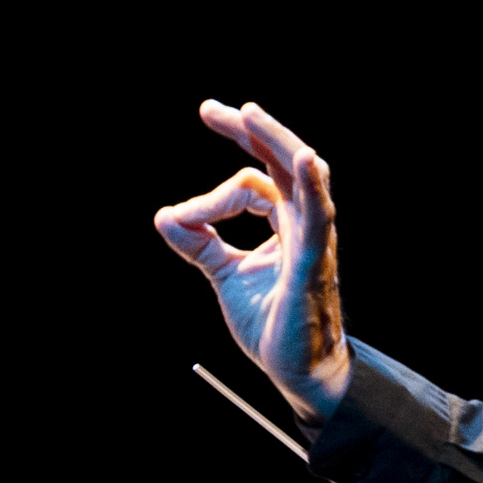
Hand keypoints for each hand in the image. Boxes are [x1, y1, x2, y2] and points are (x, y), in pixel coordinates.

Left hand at [153, 101, 351, 414]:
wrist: (297, 372)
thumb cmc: (272, 323)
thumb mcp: (226, 275)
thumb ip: (200, 244)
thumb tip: (164, 216)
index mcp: (285, 223)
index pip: (252, 183)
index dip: (212, 195)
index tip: (179, 220)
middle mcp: (302, 224)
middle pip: (282, 161)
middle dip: (249, 132)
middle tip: (209, 110)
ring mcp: (312, 241)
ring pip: (302, 176)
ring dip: (275, 142)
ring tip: (248, 115)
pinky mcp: (312, 265)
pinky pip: (318, 219)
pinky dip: (312, 187)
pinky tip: (306, 162)